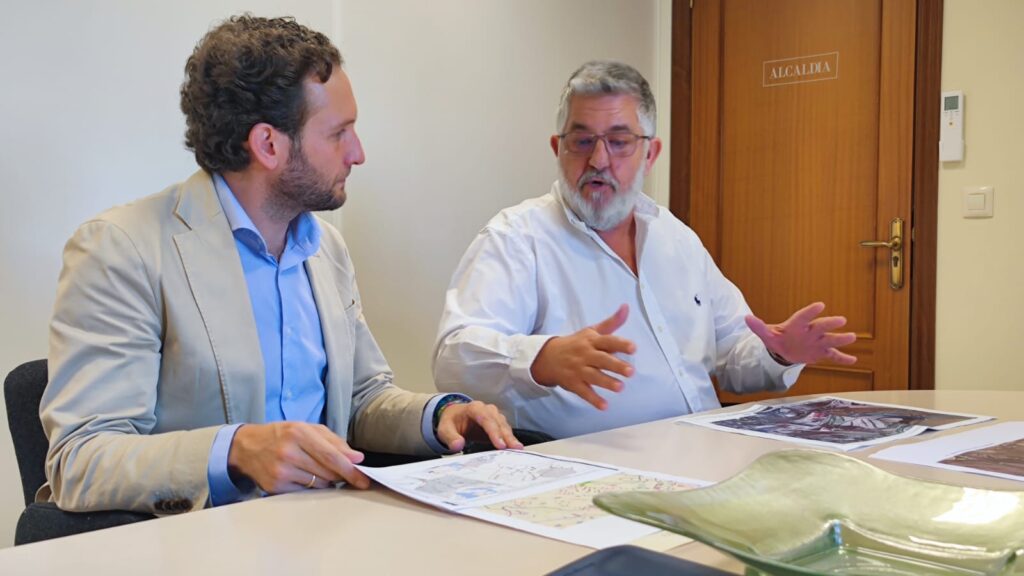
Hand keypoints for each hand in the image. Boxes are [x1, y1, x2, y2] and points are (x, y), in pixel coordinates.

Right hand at [228, 422, 370, 492]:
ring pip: (319, 484)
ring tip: (316, 468)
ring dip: (326, 479)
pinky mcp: (275, 487)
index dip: (350, 469)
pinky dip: (311, 486)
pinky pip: (305, 491)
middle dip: (342, 475)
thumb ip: (334, 442)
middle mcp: (289, 453)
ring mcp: (281, 471)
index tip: (363, 478)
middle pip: (327, 471)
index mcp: (299, 433)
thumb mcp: (307, 429)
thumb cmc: (282, 435)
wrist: (247, 447)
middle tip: (347, 474)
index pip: (331, 456)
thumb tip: (357, 458)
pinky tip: (303, 475)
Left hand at [436, 401, 523, 451]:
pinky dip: (510, 439)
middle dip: (507, 436)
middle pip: (498, 422)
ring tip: (517, 449)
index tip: (500, 445)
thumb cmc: (451, 422)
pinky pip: (505, 430)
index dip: (494, 432)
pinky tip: (514, 449)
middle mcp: (486, 409)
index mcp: (473, 408)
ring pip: (504, 425)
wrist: (454, 417)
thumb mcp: (445, 430)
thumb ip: (451, 438)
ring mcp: (493, 416)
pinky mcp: (497, 424)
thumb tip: (458, 446)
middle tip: (514, 448)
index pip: (486, 418)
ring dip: (511, 437)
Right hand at [530, 304, 635, 409]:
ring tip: (621, 387)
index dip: (620, 344)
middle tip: (631, 372)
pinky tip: (604, 406)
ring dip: (607, 382)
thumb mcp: (592, 331)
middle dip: (616, 366)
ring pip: (593, 376)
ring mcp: (578, 369)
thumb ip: (612, 322)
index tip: (633, 348)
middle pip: (602, 360)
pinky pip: (583, 392)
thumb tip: (627, 307)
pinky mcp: (573, 383)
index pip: (607, 341)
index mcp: (592, 341)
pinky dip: (593, 399)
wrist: (548, 356)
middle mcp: (585, 355)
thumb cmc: (577, 343)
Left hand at [745, 302, 856, 364]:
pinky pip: (833, 355)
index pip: (804, 316)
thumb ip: (759, 327)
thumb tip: (746, 318)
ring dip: (840, 339)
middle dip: (830, 323)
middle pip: (821, 326)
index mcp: (797, 324)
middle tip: (841, 320)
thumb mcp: (767, 334)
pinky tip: (853, 360)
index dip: (811, 311)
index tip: (820, 305)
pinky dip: (842, 358)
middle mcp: (811, 331)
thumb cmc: (778, 338)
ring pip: (830, 339)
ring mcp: (818, 341)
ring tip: (851, 337)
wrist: (786, 349)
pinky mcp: (821, 352)